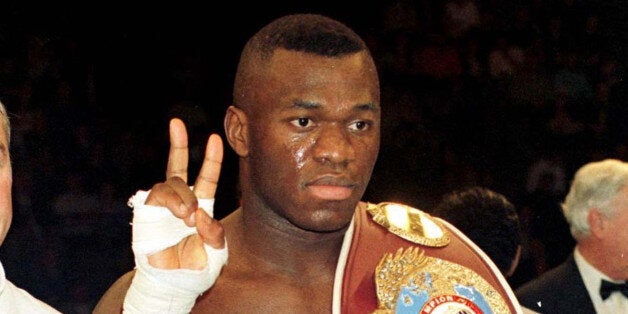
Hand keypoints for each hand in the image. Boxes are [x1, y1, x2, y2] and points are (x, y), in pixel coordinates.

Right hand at [145, 118, 225, 269]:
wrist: (172, 285)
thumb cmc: (195, 270)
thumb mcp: (216, 252)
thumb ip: (214, 232)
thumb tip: (200, 213)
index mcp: (201, 208)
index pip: (206, 179)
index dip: (211, 159)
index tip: (215, 137)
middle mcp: (181, 203)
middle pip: (177, 167)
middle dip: (177, 144)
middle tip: (176, 122)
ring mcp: (163, 206)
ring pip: (171, 182)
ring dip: (183, 195)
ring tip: (188, 215)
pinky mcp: (147, 212)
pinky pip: (158, 195)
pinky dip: (173, 201)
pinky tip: (181, 214)